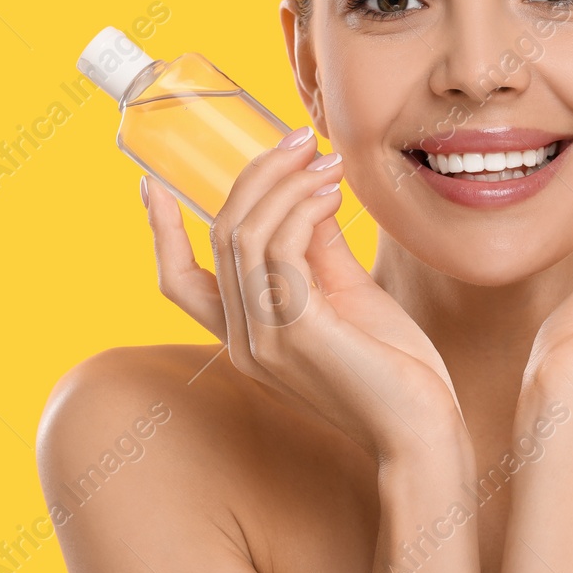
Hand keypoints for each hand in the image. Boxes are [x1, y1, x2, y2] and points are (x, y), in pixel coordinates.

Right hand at [141, 127, 468, 463]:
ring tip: (326, 161)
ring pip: (247, 234)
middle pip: (222, 235)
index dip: (160, 231)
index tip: (149, 182)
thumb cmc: (394, 370)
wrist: (423, 432)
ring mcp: (264, 339)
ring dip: (287, 183)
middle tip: (301, 140)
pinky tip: (333, 193)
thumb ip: (317, 249)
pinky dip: (303, 207)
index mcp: (245, 337)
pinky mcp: (296, 331)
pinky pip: (281, 249)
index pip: (179, 281)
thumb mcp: (346, 296)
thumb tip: (306, 190)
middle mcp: (242, 341)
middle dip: (257, 176)